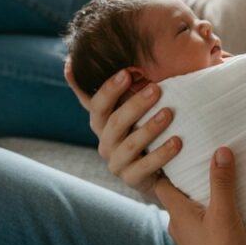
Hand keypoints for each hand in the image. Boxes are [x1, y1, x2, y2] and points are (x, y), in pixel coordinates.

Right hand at [65, 58, 180, 192]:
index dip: (110, 89)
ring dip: (150, 127)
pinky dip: (161, 154)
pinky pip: (145, 167)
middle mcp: (105, 143)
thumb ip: (110, 89)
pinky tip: (177, 142)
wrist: (156, 171)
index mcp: (101, 123)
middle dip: (135, 104)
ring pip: (130, 145)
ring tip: (169, 113)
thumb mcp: (126, 109)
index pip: (97, 104)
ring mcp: (117, 163)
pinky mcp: (132, 179)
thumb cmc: (141, 131)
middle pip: (115, 123)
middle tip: (156, 89)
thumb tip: (68, 65)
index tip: (128, 72)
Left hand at [155, 148, 245, 244]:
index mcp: (177, 212)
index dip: (164, 166)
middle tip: (193, 161)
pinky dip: (199, 214)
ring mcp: (185, 239)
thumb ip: (222, 182)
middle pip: (172, 195)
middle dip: (181, 179)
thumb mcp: (225, 212)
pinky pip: (192, 224)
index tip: (171, 150)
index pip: (161, 182)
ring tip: (206, 183)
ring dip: (191, 198)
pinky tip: (213, 213)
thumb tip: (221, 150)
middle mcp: (176, 225)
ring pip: (183, 211)